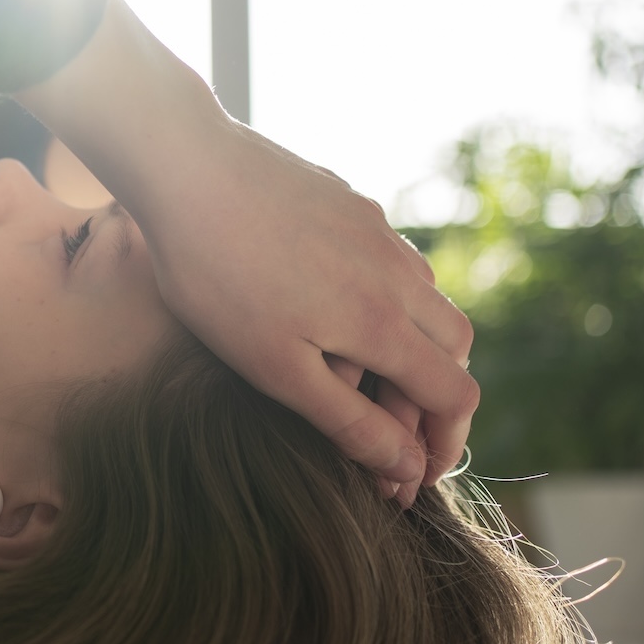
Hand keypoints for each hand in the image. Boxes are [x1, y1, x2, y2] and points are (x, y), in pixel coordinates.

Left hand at [17, 0, 476, 498]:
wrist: (187, 168)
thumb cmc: (218, 278)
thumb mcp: (276, 369)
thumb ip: (348, 422)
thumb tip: (407, 470)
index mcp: (384, 324)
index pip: (455, 395)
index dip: (446, 444)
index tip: (417, 475)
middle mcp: (398, 274)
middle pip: (455, 346)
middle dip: (437, 395)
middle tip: (392, 428)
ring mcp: (378, 231)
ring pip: (427, 297)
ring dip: (413, 342)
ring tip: (362, 372)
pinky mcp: (352, 203)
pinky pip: (393, 258)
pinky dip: (387, 296)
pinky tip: (335, 304)